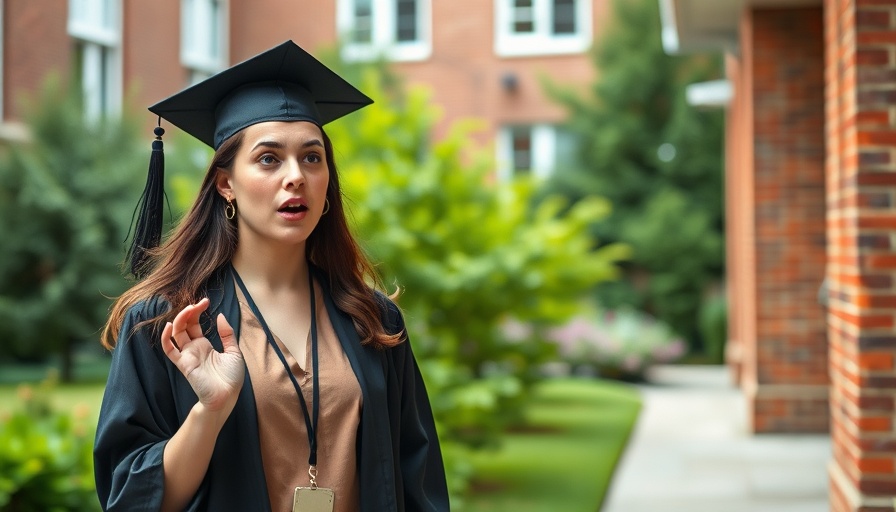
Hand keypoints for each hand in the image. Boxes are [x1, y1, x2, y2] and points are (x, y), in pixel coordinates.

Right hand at [161, 298, 244, 413]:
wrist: (227, 396)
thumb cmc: (231, 378)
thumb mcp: (234, 352)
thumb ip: (227, 334)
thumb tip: (220, 315)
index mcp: (204, 344)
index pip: (195, 324)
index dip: (197, 311)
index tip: (205, 301)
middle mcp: (193, 348)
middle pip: (184, 325)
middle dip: (190, 311)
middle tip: (200, 303)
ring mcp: (187, 355)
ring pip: (177, 333)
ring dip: (180, 319)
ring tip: (189, 308)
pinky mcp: (183, 364)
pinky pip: (169, 350)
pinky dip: (166, 338)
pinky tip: (169, 326)